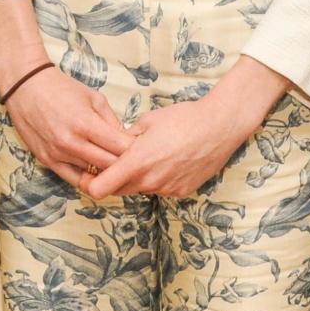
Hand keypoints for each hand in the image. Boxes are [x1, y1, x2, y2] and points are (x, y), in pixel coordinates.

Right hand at [0, 60, 132, 190]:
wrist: (26, 87)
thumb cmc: (62, 88)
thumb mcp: (94, 98)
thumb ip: (112, 121)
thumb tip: (127, 141)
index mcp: (86, 124)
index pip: (120, 148)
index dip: (135, 151)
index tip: (142, 148)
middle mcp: (71, 143)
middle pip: (109, 166)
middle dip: (125, 164)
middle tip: (133, 161)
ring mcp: (57, 154)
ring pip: (92, 175)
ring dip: (106, 172)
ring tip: (117, 166)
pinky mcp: (47, 161)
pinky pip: (73, 180)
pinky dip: (87, 179)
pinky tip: (96, 173)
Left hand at [85, 95, 258, 198]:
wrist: (220, 126)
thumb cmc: (183, 118)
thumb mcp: (147, 120)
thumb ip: (125, 138)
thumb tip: (114, 145)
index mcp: (136, 162)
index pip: (99, 189)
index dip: (90, 183)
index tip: (91, 172)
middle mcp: (149, 181)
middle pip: (117, 191)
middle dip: (113, 178)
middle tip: (119, 160)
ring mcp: (166, 189)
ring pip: (139, 189)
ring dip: (138, 177)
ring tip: (153, 155)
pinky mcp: (180, 192)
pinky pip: (159, 189)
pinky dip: (158, 178)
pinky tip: (170, 160)